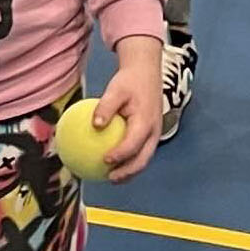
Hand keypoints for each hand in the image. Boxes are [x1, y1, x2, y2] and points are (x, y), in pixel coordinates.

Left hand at [89, 35, 163, 183]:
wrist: (146, 73)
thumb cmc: (130, 81)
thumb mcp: (115, 89)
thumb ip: (106, 107)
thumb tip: (95, 125)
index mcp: (146, 121)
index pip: (133, 144)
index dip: (120, 155)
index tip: (105, 160)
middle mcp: (154, 131)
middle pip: (143, 159)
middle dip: (128, 172)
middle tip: (110, 178)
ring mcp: (154, 134)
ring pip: (144, 158)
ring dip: (130, 171)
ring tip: (112, 178)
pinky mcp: (151, 134)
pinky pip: (141, 151)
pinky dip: (130, 160)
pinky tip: (114, 163)